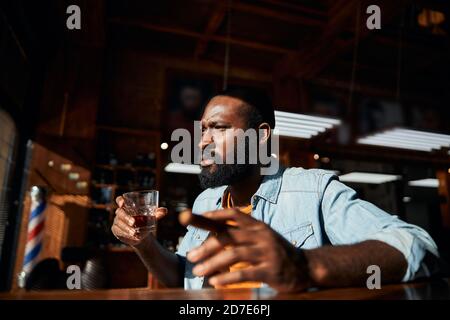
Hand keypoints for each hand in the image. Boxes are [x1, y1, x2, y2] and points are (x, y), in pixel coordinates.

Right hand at [111, 196, 166, 247]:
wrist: (142, 235)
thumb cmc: (146, 221)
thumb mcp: (153, 217)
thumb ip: (158, 213)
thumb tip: (165, 210)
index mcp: (127, 206)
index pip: (119, 200)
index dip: (120, 200)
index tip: (123, 203)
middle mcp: (120, 213)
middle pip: (120, 213)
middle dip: (126, 217)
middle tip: (133, 222)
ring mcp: (117, 221)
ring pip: (119, 223)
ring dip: (126, 228)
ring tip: (134, 232)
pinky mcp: (116, 230)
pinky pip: (119, 231)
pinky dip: (125, 234)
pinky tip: (131, 236)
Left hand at [186, 209, 311, 291]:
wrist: (306, 267)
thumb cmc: (276, 252)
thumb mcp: (261, 237)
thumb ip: (240, 234)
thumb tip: (211, 232)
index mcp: (257, 226)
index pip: (232, 214)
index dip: (211, 215)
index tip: (191, 218)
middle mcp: (261, 235)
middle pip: (228, 235)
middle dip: (206, 245)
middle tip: (190, 256)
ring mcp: (267, 252)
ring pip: (234, 254)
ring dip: (212, 263)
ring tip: (197, 271)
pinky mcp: (271, 270)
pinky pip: (245, 273)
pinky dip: (227, 277)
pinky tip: (215, 281)